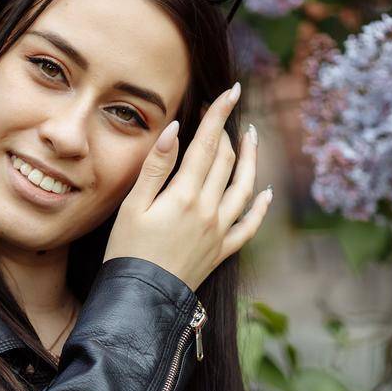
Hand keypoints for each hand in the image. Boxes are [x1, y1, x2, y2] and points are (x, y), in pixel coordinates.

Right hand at [103, 80, 272, 293]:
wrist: (141, 300)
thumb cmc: (127, 252)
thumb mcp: (133, 206)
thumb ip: (156, 166)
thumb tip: (175, 129)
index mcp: (185, 195)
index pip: (208, 144)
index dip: (219, 114)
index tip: (230, 90)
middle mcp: (209, 210)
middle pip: (227, 161)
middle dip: (228, 132)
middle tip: (224, 114)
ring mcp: (220, 231)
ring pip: (245, 187)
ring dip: (251, 160)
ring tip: (252, 138)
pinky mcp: (222, 251)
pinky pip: (249, 226)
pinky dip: (259, 207)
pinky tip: (264, 193)